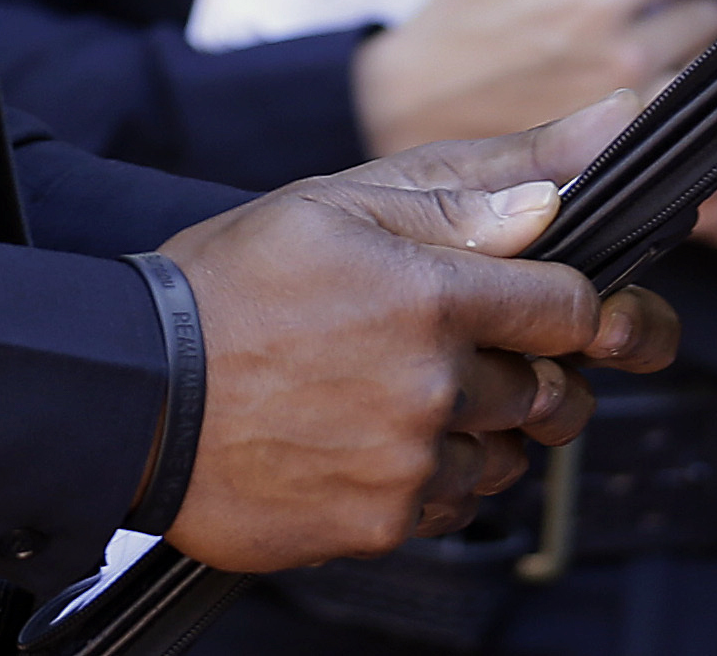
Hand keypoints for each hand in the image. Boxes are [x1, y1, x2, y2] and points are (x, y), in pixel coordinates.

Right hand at [160, 100, 677, 572]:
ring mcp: (409, 464)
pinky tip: (373, 437)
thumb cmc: (228, 286)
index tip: (560, 307)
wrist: (135, 393)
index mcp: (433, 295)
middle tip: (458, 345)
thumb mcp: (333, 205)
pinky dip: (435, 476)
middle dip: (528, 367)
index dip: (581, 305)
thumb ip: (460, 198)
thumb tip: (559, 192)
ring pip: (508, 455)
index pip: (574, 309)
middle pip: (551, 390)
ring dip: (482, 427)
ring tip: (399, 389)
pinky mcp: (379, 524)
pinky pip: (454, 505)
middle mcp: (434, 388)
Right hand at [352, 0, 716, 156]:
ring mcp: (626, 107)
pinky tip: (644, 75)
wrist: (412, 105)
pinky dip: (676, 89)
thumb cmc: (458, 22)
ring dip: (690, 44)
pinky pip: (681, 111)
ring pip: (705, 64)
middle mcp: (621, 55)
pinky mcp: (620, 145)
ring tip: (653, 33)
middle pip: (713, 11)